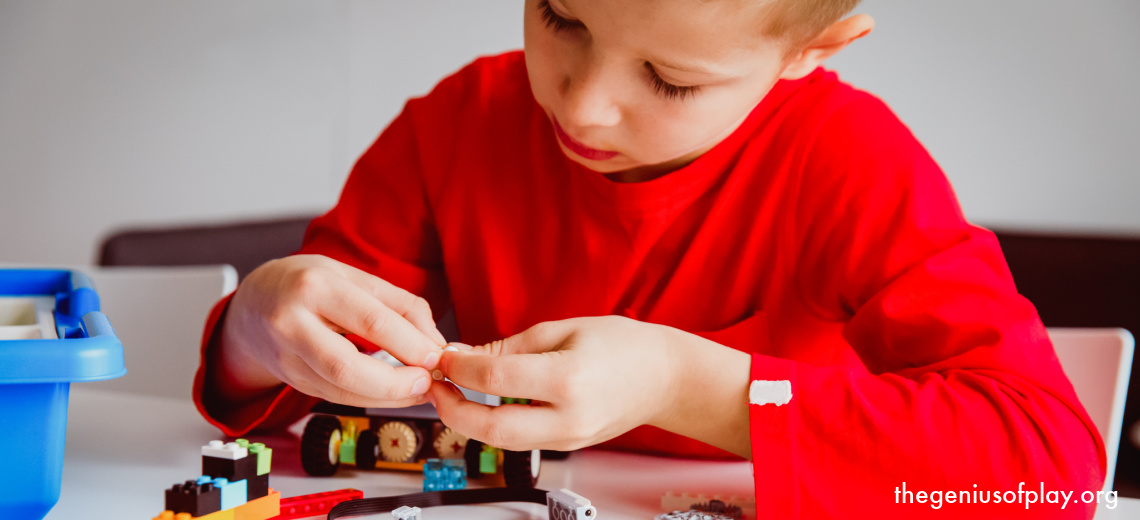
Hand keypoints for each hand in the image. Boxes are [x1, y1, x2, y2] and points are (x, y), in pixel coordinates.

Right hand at [216, 254, 446, 407]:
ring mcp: (286, 357)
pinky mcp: (290, 380)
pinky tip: (395, 394)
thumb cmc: (309, 284)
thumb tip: (435, 342)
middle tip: (427, 382)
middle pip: (347, 368)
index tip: (437, 356)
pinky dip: (371, 400)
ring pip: (341, 391)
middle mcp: (293, 323)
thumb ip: (400, 305)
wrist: (252, 303)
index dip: (409, 344)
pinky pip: (335, 397)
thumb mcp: (354, 277)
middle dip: (396, 384)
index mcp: (315, 287)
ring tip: (419, 391)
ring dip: (388, 398)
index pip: (371, 322)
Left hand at [428, 316, 677, 450]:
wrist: (664, 378)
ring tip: (451, 392)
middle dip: (450, 408)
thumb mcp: (563, 329)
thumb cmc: (621, 345)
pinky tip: (482, 402)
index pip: (495, 380)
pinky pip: (519, 440)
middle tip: (433, 386)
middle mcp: (568, 418)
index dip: (458, 368)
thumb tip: (462, 356)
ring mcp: (568, 439)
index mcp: (568, 379)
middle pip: (489, 428)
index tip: (441, 356)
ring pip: (500, 441)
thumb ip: (508, 347)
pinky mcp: (567, 447)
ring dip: (467, 419)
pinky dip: (492, 422)